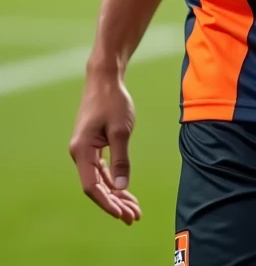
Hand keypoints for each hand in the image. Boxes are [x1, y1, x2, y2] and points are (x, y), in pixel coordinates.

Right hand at [69, 69, 140, 224]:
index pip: (92, 186)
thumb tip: (121, 187)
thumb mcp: (120, 130)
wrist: (105, 79)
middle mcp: (80, 153)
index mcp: (82, 150)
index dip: (107, 203)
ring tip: (133, 209)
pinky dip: (113, 181)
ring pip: (99, 180)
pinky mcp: (92, 146)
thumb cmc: (112, 101)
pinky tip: (125, 191)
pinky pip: (101, 170)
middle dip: (115, 203)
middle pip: (96, 186)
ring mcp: (85, 150)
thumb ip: (121, 160)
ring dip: (115, 195)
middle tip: (134, 217)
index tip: (122, 214)